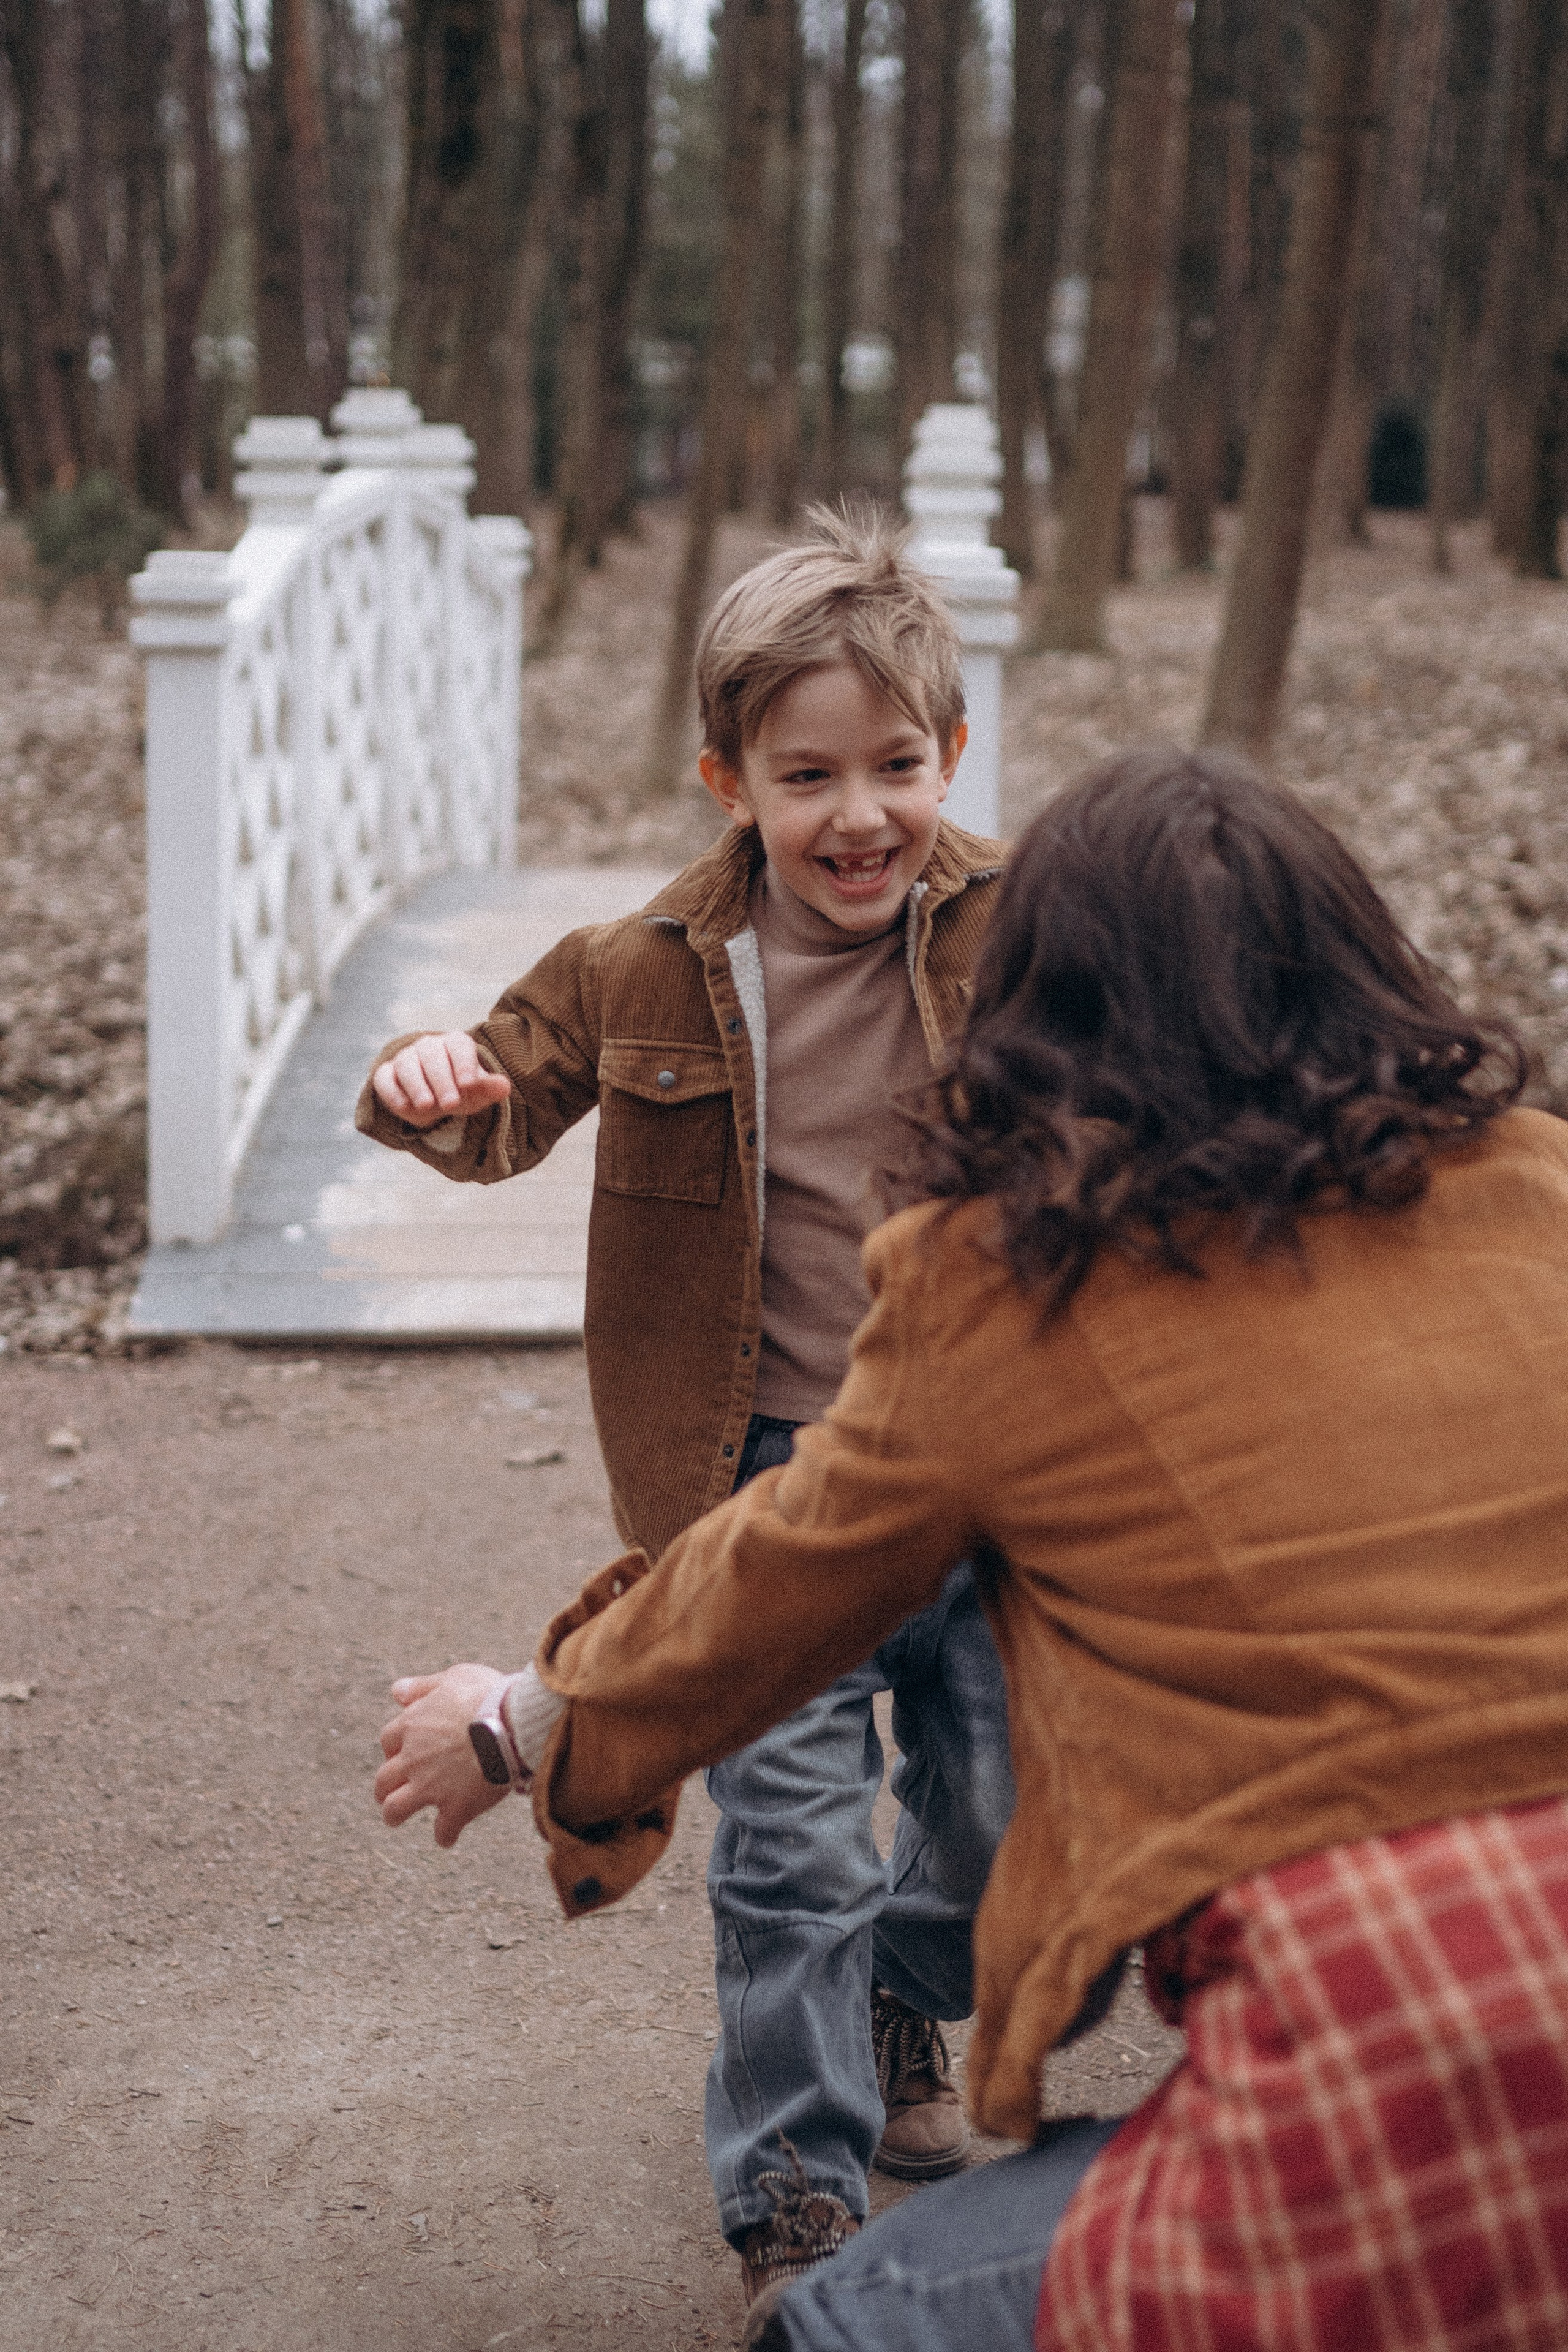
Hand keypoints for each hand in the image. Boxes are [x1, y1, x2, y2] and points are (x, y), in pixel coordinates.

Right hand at [371, 1033, 512, 1127]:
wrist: (431, 1098)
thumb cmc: (458, 1090)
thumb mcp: (475, 1092)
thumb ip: (488, 1088)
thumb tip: (505, 1086)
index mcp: (454, 1043)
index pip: (459, 1045)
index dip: (463, 1063)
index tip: (468, 1084)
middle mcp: (428, 1046)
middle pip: (433, 1057)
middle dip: (442, 1081)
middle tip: (451, 1104)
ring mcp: (405, 1058)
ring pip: (408, 1066)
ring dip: (417, 1086)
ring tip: (427, 1106)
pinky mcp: (386, 1074)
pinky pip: (385, 1079)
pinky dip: (392, 1092)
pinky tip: (403, 1108)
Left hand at [375, 1663, 512, 1847]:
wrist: (512, 1724)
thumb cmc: (487, 1694)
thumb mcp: (454, 1677)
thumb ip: (423, 1686)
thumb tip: (396, 1692)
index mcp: (412, 1725)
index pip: (388, 1740)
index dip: (393, 1747)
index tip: (401, 1751)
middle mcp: (414, 1758)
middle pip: (383, 1780)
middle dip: (384, 1787)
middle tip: (390, 1791)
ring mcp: (431, 1786)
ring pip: (395, 1809)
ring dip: (394, 1814)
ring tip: (397, 1818)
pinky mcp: (455, 1807)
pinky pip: (443, 1831)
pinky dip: (445, 1835)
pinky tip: (448, 1836)